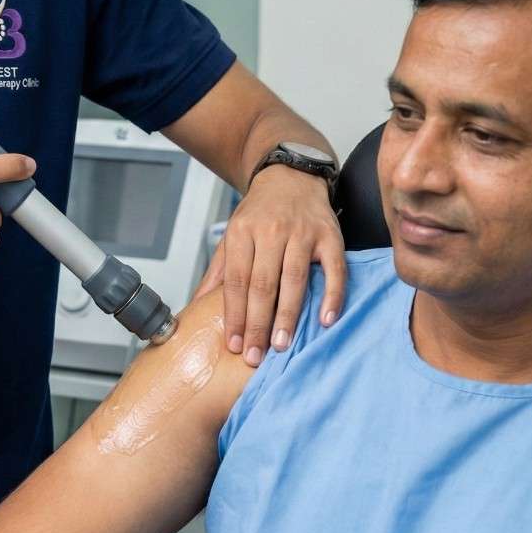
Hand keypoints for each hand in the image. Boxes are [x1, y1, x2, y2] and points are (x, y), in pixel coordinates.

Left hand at [193, 164, 345, 365]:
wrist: (291, 176)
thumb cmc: (260, 213)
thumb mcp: (232, 234)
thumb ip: (219, 271)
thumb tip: (197, 307)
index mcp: (242, 232)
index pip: (237, 281)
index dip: (235, 315)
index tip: (234, 344)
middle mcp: (271, 232)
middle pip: (263, 284)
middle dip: (257, 324)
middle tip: (255, 355)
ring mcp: (302, 233)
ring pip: (294, 279)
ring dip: (288, 316)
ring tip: (282, 345)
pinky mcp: (330, 236)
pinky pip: (334, 270)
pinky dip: (332, 296)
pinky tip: (326, 320)